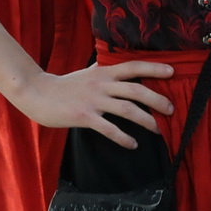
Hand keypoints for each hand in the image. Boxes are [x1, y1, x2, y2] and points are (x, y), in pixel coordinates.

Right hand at [12, 61, 177, 147]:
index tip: (172, 71)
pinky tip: (133, 144)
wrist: (38, 93)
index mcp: (104, 72)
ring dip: (146, 120)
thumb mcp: (87, 73)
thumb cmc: (65, 85)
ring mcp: (93, 100)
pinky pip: (109, 128)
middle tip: (172, 110)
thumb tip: (120, 66)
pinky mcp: (84, 116)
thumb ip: (104, 70)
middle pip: (136, 90)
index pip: (133, 66)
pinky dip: (123, 138)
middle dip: (157, 100)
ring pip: (127, 110)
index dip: (154, 68)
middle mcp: (102, 84)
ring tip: (158, 130)